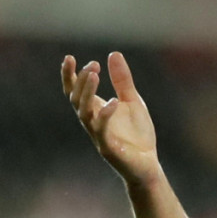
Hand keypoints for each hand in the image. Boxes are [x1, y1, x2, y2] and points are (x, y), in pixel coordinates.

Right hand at [62, 52, 159, 185]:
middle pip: (77, 99)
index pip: (75, 91)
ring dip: (87, 94)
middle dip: (82, 81)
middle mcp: (92, 122)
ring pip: (84, 113)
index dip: (69, 76)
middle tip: (93, 65)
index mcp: (95, 110)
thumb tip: (113, 54)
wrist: (147, 164)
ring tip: (95, 76)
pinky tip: (113, 101)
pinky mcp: (108, 148)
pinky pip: (102, 131)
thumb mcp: (132, 101)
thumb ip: (122, 80)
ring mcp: (98, 135)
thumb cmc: (137, 134)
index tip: (69, 58)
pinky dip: (105, 115)